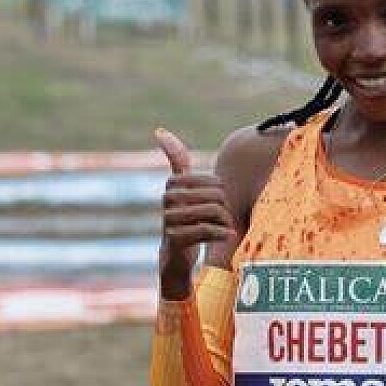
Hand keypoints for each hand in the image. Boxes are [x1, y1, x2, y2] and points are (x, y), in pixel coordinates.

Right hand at [155, 128, 236, 300]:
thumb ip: (176, 159)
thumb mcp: (182, 186)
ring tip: (225, 228)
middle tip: (224, 219)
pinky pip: (205, 230)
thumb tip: (159, 130)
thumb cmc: (184, 215)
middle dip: (225, 209)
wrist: (175, 255)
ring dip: (224, 223)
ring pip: (212, 212)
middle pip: (216, 196)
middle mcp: (168, 199)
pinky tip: (227, 236)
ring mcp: (170, 219)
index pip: (214, 181)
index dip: (222, 193)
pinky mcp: (174, 238)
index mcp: (173, 183)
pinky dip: (220, 233)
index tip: (218, 202)